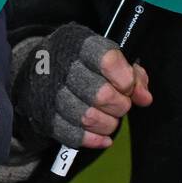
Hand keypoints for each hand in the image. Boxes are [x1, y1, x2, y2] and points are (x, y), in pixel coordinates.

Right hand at [14, 22, 153, 150]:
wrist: (37, 68)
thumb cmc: (80, 61)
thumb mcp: (106, 54)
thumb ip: (132, 73)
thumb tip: (144, 97)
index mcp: (79, 42)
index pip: (109, 61)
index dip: (126, 80)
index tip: (128, 87)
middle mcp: (60, 64)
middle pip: (101, 94)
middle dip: (120, 105)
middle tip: (121, 104)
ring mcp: (48, 91)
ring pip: (88, 118)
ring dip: (108, 123)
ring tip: (110, 118)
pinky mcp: (43, 115)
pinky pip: (72, 135)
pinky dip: (94, 139)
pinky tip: (103, 136)